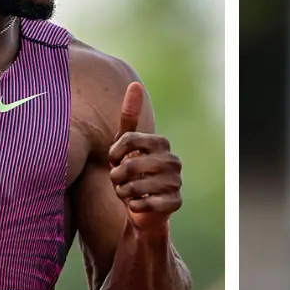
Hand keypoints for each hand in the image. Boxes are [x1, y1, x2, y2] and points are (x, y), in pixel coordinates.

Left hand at [108, 82, 182, 232]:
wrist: (143, 206)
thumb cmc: (132, 171)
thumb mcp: (127, 143)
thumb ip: (130, 116)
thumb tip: (135, 82)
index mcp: (161, 142)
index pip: (129, 139)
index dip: (114, 153)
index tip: (113, 161)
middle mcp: (173, 160)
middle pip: (131, 165)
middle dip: (117, 176)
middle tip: (118, 181)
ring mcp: (176, 182)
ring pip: (137, 187)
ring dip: (124, 192)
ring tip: (126, 192)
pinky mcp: (175, 202)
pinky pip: (146, 205)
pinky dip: (135, 206)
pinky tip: (137, 205)